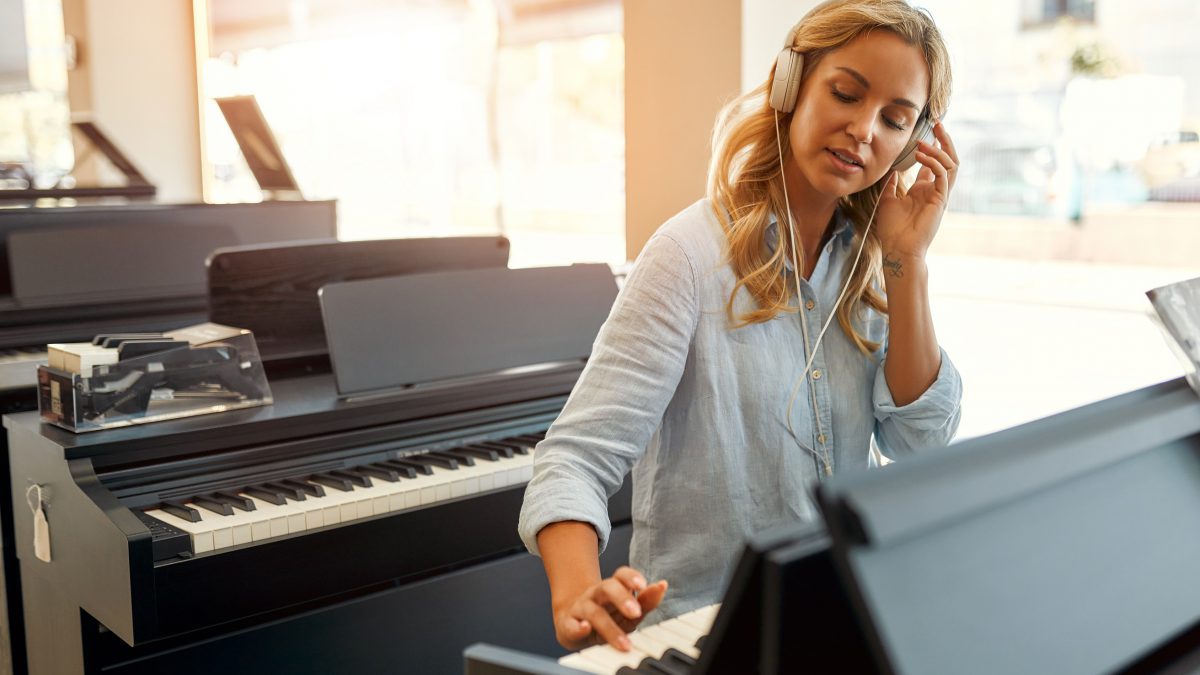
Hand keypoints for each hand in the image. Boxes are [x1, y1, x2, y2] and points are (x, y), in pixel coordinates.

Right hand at [552, 566, 668, 650]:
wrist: (573, 624)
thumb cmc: (606, 616)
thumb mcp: (628, 611)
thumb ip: (646, 600)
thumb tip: (662, 586)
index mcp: (612, 587)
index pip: (621, 574)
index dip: (631, 577)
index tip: (642, 585)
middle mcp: (596, 594)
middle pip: (607, 588)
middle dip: (622, 598)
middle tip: (636, 612)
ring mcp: (581, 607)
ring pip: (593, 612)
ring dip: (610, 627)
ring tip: (624, 643)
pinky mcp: (567, 624)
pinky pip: (571, 625)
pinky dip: (578, 627)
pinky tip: (585, 628)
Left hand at [874, 119, 959, 258]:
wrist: (898, 249)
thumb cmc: (892, 229)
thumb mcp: (888, 200)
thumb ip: (892, 185)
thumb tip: (893, 170)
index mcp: (923, 191)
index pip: (933, 164)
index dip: (932, 147)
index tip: (926, 132)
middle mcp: (934, 191)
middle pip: (947, 160)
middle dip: (944, 141)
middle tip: (937, 124)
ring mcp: (939, 195)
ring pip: (951, 165)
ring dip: (939, 149)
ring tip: (925, 140)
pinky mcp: (940, 200)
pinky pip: (943, 175)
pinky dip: (934, 162)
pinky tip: (921, 156)